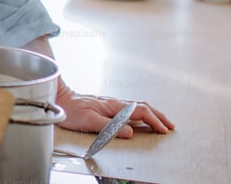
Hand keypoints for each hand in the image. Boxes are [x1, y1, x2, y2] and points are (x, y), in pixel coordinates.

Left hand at [55, 86, 174, 136]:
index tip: (164, 130)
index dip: (154, 121)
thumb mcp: (88, 121)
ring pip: (137, 106)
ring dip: (151, 114)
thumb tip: (130, 131)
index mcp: (113, 106)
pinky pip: (129, 109)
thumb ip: (109, 127)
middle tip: (170, 125)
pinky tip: (140, 119)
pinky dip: (141, 113)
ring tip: (161, 122)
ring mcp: (111, 104)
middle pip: (142, 107)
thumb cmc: (71, 110)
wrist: (59, 97)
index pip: (140, 112)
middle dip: (158, 116)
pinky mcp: (106, 106)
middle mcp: (114, 103)